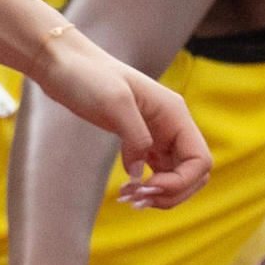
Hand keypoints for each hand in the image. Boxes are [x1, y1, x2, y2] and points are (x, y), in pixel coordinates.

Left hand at [27, 19, 209, 206]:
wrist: (63, 65)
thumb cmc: (88, 76)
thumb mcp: (114, 102)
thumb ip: (134, 137)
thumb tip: (140, 174)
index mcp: (174, 114)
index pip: (200, 161)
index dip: (181, 182)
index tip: (147, 187)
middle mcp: (172, 126)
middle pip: (194, 175)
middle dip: (171, 193)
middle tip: (137, 199)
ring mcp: (158, 136)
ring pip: (176, 178)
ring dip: (159, 195)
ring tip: (128, 198)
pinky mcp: (140, 143)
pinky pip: (156, 174)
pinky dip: (145, 188)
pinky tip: (125, 192)